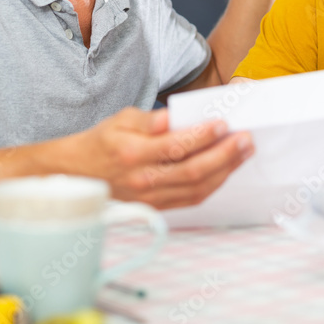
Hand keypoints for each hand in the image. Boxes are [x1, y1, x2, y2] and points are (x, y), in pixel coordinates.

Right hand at [83, 108, 253, 208]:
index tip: (224, 123)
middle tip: (246, 139)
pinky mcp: (156, 206)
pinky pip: (191, 199)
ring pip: (197, 188)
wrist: (78, 174)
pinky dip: (213, 185)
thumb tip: (173, 117)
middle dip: (225, 154)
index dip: (203, 136)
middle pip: (193, 170)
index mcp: (133, 153)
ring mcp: (150, 197)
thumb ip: (149, 119)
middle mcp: (143, 179)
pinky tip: (226, 170)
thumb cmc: (102, 142)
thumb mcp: (120, 119)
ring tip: (243, 152)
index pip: (176, 145)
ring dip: (225, 170)